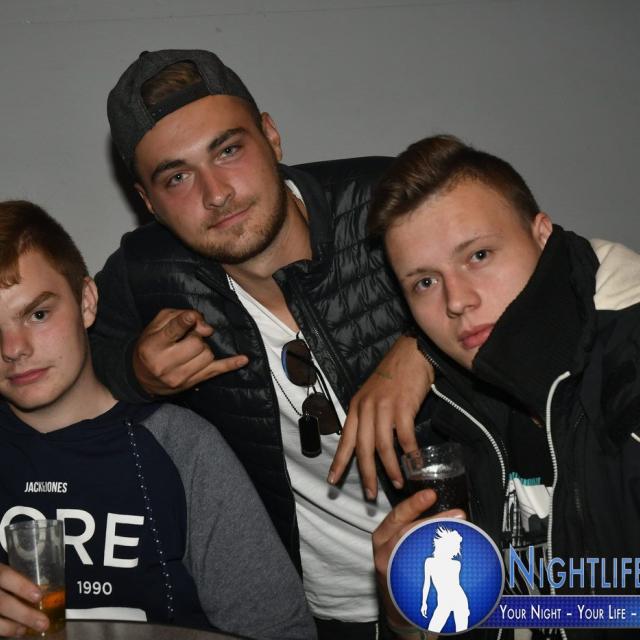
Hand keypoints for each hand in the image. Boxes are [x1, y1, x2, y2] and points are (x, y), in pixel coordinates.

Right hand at [0, 564, 48, 636]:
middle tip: (43, 622)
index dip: (21, 586)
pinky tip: (12, 632)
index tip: (38, 596)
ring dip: (10, 627)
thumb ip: (11, 578)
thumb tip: (37, 592)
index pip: (5, 575)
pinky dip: (1, 631)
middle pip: (1, 602)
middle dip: (23, 614)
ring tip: (25, 630)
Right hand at [133, 309, 248, 395]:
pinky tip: (243, 359)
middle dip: (196, 336)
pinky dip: (231, 365)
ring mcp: (179, 377)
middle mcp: (165, 364)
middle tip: (187, 338)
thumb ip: (178, 317)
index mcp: (153, 346)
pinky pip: (216, 371)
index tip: (192, 317)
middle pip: (196, 343)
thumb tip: (204, 326)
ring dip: (203, 348)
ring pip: (207, 355)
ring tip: (190, 349)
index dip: (184, 322)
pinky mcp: (192, 383)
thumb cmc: (150, 345)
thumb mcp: (156, 325)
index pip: (172, 331)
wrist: (141, 377)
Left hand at [328, 335, 433, 497]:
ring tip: (397, 483)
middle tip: (370, 494)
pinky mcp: (403, 407)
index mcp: (356, 407)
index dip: (339, 461)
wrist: (411, 354)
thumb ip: (368, 416)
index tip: (332, 480)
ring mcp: (384, 408)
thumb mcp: (371, 394)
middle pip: (363, 448)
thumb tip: (370, 443)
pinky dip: (410, 453)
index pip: (346, 439)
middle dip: (366, 474)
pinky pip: (405, 437)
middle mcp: (366, 408)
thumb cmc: (393, 375)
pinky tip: (415, 463)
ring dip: (391, 468)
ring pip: (383, 446)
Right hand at [372, 490, 464, 627]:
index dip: (414, 504)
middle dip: (435, 521)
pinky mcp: (402, 587)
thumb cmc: (400, 569)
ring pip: (416, 550)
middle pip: (407, 531)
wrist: (396, 608)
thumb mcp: (397, 545)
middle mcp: (383, 551)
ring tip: (461, 534)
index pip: (397, 515)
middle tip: (457, 514)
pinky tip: (456, 561)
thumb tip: (444, 512)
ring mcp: (392, 570)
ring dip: (441, 541)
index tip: (431, 495)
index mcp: (382, 536)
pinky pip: (424, 574)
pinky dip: (442, 565)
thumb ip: (411, 529)